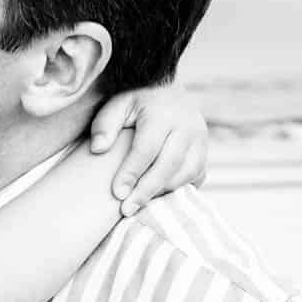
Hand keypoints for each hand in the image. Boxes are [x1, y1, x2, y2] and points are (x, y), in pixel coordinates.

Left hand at [89, 82, 207, 214]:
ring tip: (139, 205)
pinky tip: (157, 198)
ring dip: (163, 192)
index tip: (117, 194)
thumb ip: (105, 124)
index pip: (147, 149)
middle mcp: (187, 126)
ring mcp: (200, 139)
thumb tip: (97, 149)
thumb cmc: (136, 101)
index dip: (132, 173)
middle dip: (147, 190)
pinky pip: (196, 176)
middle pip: (169, 165)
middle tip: (127, 210)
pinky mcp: (204, 151)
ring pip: (187, 173)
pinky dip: (178, 189)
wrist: (167, 91)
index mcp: (163, 114)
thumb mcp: (117, 104)